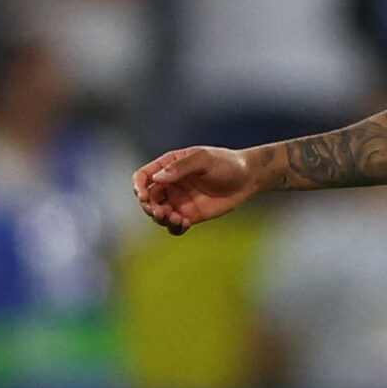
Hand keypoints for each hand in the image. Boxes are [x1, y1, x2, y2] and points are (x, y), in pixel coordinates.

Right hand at [134, 146, 257, 234]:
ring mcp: (179, 201)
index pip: (144, 176)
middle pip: (148, 198)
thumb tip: (157, 178)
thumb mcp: (203, 159)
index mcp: (169, 166)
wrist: (247, 178)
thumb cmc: (225, 163)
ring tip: (177, 219)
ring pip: (159, 214)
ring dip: (161, 219)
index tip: (143, 196)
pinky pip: (174, 225)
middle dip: (150, 207)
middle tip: (161, 212)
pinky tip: (184, 224)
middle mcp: (170, 184)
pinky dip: (174, 227)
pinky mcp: (189, 215)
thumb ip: (181, 167)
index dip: (138, 186)